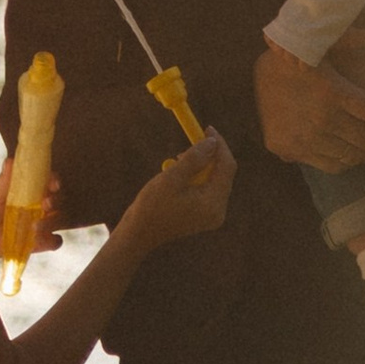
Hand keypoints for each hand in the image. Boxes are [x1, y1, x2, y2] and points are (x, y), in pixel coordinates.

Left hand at [0, 160, 60, 260]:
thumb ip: (4, 181)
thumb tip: (11, 160)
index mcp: (29, 190)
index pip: (49, 181)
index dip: (54, 181)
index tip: (52, 184)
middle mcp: (37, 205)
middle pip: (59, 200)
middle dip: (56, 200)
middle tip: (45, 204)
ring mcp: (39, 224)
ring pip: (59, 219)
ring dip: (52, 221)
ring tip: (34, 226)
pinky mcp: (37, 243)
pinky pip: (53, 241)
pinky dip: (52, 240)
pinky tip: (38, 239)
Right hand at [117, 132, 235, 250]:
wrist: (137, 235)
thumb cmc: (151, 207)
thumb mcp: (172, 178)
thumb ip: (194, 159)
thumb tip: (212, 141)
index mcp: (213, 204)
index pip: (226, 167)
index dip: (220, 145)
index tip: (208, 128)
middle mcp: (217, 211)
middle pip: (224, 173)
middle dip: (211, 154)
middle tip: (195, 137)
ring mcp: (211, 214)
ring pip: (215, 179)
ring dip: (202, 163)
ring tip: (180, 157)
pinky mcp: (203, 214)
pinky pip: (207, 188)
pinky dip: (197, 175)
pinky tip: (180, 171)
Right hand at [253, 37, 364, 169]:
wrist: (252, 76)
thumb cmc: (294, 57)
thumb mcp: (320, 43)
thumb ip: (348, 39)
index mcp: (334, 92)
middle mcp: (322, 119)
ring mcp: (305, 138)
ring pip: (349, 156)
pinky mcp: (290, 150)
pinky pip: (327, 164)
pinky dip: (344, 162)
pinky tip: (350, 155)